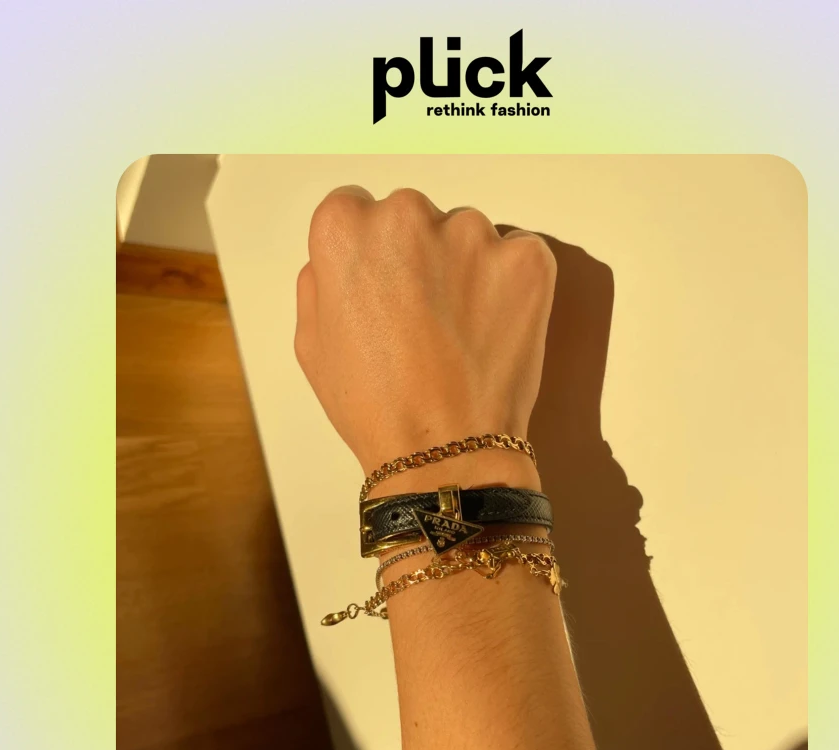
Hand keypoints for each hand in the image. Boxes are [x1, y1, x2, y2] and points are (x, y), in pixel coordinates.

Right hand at [294, 186, 555, 480]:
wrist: (443, 452)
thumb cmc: (375, 407)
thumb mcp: (312, 343)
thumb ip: (322, 280)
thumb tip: (344, 261)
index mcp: (346, 227)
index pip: (356, 208)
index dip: (370, 256)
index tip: (384, 290)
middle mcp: (407, 214)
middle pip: (414, 216)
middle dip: (419, 257)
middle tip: (424, 320)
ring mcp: (473, 234)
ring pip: (468, 235)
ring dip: (466, 269)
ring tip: (460, 333)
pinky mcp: (526, 259)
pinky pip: (519, 254)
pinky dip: (511, 285)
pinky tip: (494, 329)